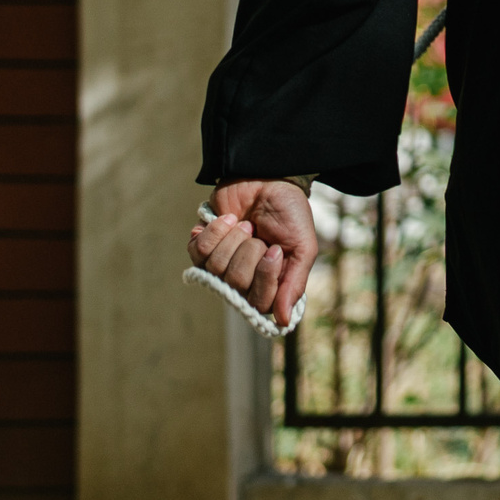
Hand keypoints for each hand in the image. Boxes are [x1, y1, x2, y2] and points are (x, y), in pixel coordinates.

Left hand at [191, 178, 318, 327]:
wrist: (269, 177)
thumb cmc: (289, 213)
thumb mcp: (302, 247)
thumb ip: (294, 284)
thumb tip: (282, 321)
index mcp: (269, 283)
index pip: (259, 303)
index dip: (265, 278)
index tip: (275, 251)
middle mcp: (243, 279)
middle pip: (235, 284)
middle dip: (249, 251)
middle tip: (260, 235)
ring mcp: (220, 263)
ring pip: (215, 268)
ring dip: (233, 238)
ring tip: (246, 224)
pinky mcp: (202, 246)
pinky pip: (197, 251)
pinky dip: (214, 231)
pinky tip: (228, 219)